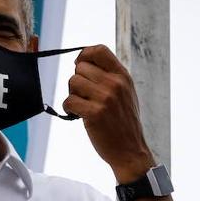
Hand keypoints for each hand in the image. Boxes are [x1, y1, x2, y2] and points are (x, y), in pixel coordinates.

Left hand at [60, 44, 155, 180]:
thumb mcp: (126, 93)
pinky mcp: (94, 113)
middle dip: (77, 81)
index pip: (99, 50)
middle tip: (83, 96)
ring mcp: (105, 98)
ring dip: (72, 95)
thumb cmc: (124, 122)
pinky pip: (69, 101)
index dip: (84, 55)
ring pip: (73, 82)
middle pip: (81, 68)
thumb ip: (110, 76)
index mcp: (123, 76)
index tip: (80, 66)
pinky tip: (77, 115)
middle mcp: (115, 84)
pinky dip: (69, 108)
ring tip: (82, 106)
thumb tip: (83, 62)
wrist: (130, 151)